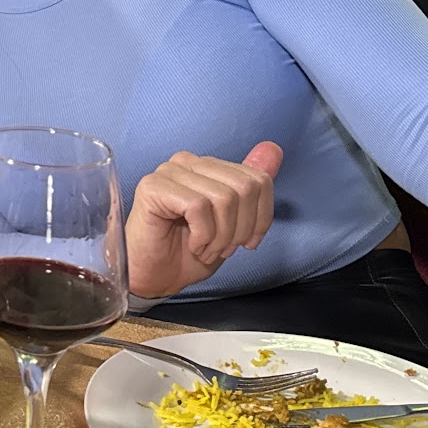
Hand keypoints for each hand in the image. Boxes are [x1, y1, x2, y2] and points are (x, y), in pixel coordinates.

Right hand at [125, 142, 282, 298]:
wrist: (154, 278)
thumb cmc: (188, 253)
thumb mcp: (233, 224)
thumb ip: (251, 188)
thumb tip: (274, 149)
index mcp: (208, 166)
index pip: (258, 179)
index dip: (261, 218)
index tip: (246, 242)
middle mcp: (188, 162)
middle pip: (244, 188)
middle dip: (241, 229)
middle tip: (222, 248)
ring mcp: (169, 172)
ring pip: (223, 198)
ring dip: (221, 237)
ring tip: (206, 249)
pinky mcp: (153, 187)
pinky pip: (198, 207)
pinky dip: (203, 235)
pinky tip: (193, 245)